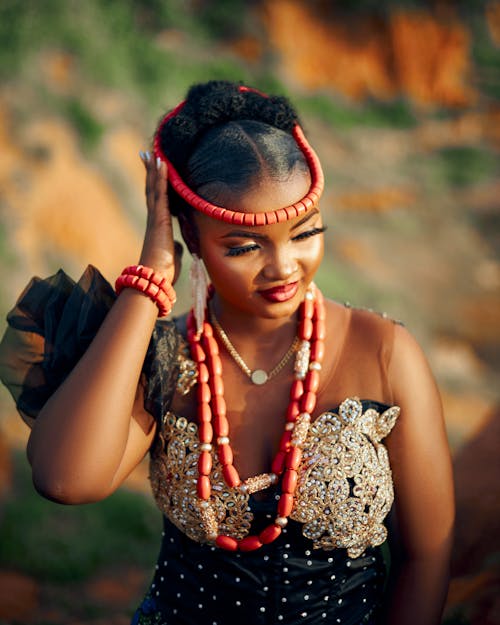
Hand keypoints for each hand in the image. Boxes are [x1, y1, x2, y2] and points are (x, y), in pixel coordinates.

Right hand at [138, 151, 181, 283]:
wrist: (155, 278)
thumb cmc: (164, 271)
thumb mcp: (174, 256)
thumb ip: (176, 247)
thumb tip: (180, 245)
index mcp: (157, 227)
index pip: (156, 201)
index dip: (154, 185)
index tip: (153, 171)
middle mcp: (153, 219)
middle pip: (151, 189)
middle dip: (149, 172)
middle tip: (147, 155)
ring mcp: (155, 217)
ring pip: (154, 188)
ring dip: (154, 170)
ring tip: (153, 153)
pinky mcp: (159, 218)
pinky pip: (161, 193)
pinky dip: (161, 178)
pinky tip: (162, 164)